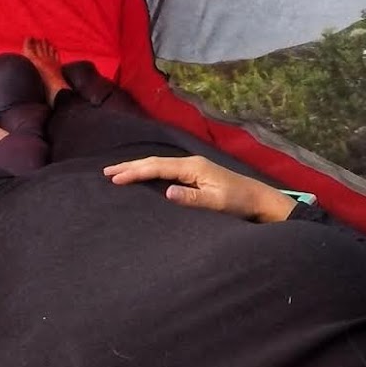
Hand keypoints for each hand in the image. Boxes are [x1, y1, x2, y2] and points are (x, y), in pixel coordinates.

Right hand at [103, 155, 296, 222]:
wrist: (259, 200)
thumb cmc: (238, 203)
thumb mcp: (216, 203)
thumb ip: (191, 199)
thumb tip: (166, 191)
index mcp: (193, 167)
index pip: (157, 168)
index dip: (135, 172)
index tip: (115, 178)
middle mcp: (191, 163)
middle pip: (155, 162)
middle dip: (130, 166)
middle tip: (106, 172)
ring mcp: (193, 168)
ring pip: (159, 165)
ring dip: (138, 168)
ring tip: (118, 173)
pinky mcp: (196, 175)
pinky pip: (166, 171)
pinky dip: (150, 173)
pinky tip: (143, 177)